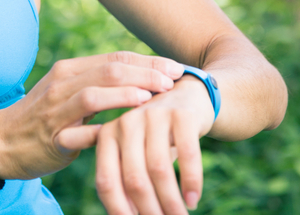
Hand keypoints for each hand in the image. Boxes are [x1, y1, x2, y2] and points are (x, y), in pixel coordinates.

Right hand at [0, 52, 184, 180]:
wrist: (0, 141)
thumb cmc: (43, 117)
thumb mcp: (68, 92)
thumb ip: (98, 83)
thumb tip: (141, 77)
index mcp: (70, 69)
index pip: (115, 57)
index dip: (148, 61)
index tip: (175, 68)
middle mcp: (62, 83)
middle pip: (110, 69)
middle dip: (146, 73)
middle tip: (173, 80)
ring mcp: (56, 109)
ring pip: (95, 93)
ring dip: (126, 94)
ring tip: (153, 97)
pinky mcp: (53, 136)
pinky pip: (80, 132)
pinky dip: (104, 129)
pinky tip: (125, 131)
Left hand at [94, 76, 214, 213]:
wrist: (188, 96)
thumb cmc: (155, 136)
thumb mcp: (134, 152)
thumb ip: (123, 178)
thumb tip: (124, 214)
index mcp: (107, 135)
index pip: (106, 181)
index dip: (118, 209)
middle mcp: (126, 122)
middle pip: (134, 179)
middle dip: (150, 210)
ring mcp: (154, 116)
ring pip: (160, 170)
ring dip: (171, 202)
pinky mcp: (182, 114)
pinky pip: (188, 154)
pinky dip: (191, 182)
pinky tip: (193, 200)